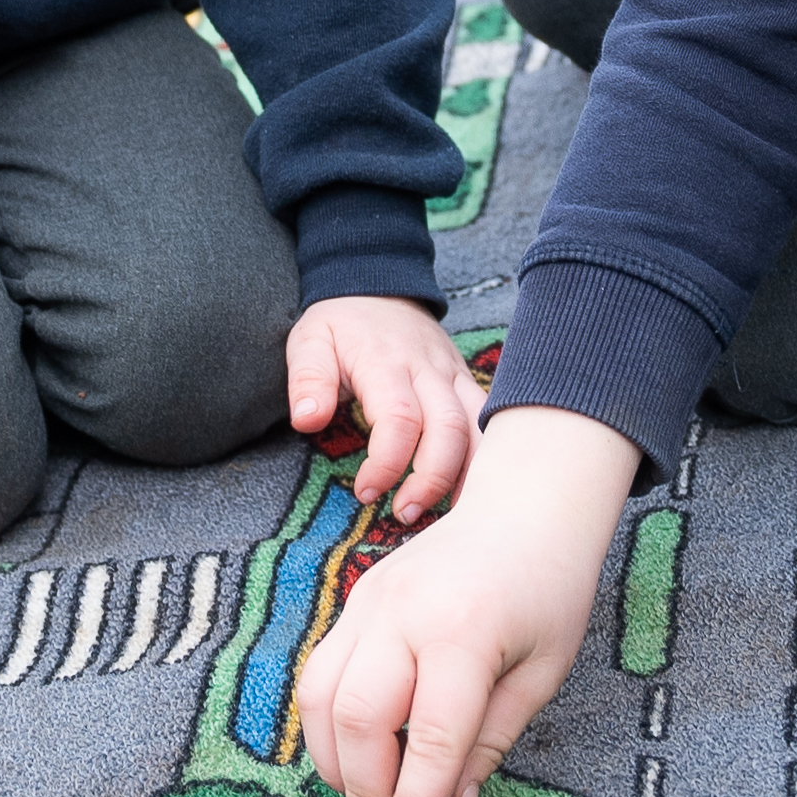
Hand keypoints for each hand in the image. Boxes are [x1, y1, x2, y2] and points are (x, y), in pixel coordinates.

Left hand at [285, 293, 485, 524]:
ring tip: (444, 513)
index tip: (365, 491)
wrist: (378, 283)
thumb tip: (308, 422)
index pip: (400, 419)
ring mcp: (452, 375)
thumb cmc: (340, 322)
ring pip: (479, 427)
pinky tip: (470, 491)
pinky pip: (488, 421)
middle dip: (431, 479)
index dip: (387, 463)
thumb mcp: (309, 340)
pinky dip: (485, 458)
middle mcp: (428, 369)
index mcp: (387, 362)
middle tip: (404, 513)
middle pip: (449, 429)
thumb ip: (307, 379)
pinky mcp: (465, 382)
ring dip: (465, 475)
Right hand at [298, 405, 637, 796]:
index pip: (429, 736)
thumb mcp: (541, 673)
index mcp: (465, 630)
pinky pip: (322, 672)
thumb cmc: (547, 589)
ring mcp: (370, 601)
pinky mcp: (355, 601)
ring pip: (321, 695)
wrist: (525, 509)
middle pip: (358, 716)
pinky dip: (329, 724)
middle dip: (363, 789)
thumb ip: (490, 742)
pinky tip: (356, 756)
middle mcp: (405, 612)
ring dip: (334, 761)